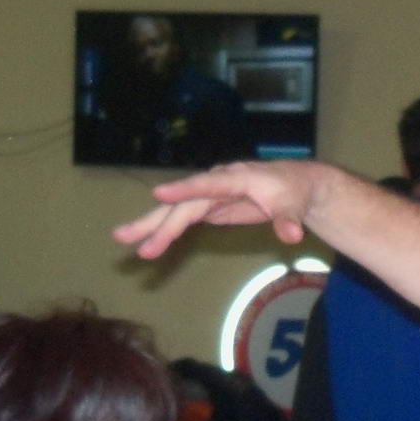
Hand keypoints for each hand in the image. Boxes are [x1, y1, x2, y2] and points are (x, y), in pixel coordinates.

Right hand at [113, 160, 330, 259]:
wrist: (295, 185)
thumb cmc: (294, 191)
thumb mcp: (296, 205)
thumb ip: (289, 220)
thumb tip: (292, 235)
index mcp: (236, 178)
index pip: (208, 184)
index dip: (185, 190)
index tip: (160, 194)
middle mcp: (217, 184)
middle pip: (183, 203)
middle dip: (157, 221)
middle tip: (127, 236)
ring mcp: (210, 196)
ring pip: (176, 211)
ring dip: (151, 226)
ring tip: (123, 238)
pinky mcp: (209, 207)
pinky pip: (183, 219)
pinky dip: (166, 231)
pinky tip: (149, 242)